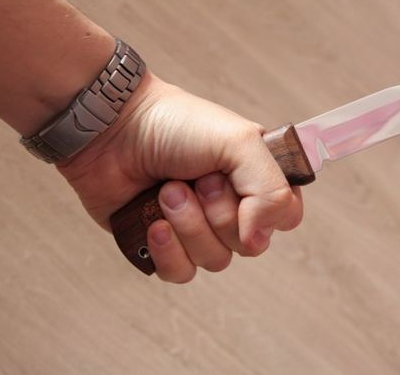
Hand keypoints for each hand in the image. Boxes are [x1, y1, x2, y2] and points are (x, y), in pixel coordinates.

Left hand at [57, 72, 303, 282]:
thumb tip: (258, 241)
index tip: (239, 187)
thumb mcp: (239, 142)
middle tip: (196, 179)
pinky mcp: (166, 246)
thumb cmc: (176, 126)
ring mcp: (199, 228)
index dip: (267, 211)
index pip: (287, 216)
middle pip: (251, 245)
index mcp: (256, 178)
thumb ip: (270, 190)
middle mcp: (232, 206)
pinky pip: (182, 273)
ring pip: (216, 260)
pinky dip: (167, 249)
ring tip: (167, 190)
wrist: (112, 129)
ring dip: (189, 224)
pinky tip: (152, 221)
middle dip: (219, 212)